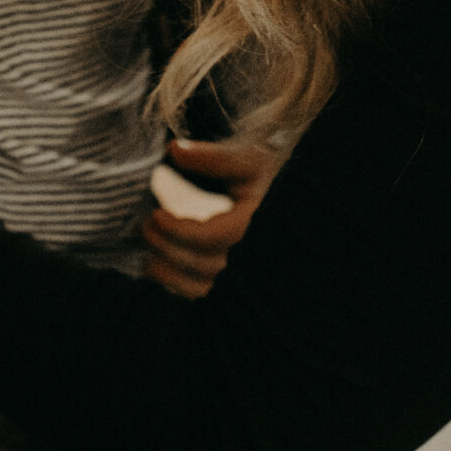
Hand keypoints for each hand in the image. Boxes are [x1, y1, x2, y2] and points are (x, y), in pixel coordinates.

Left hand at [142, 138, 281, 298]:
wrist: (302, 203)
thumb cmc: (274, 181)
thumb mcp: (249, 162)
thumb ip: (212, 158)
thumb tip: (175, 150)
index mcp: (258, 228)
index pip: (208, 237)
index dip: (176, 229)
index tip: (156, 215)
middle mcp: (256, 260)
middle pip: (200, 264)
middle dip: (166, 247)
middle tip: (147, 227)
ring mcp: (251, 282)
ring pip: (202, 289)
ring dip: (169, 274)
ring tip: (149, 256)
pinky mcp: (244, 293)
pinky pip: (207, 300)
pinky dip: (182, 290)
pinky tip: (166, 274)